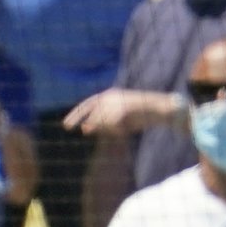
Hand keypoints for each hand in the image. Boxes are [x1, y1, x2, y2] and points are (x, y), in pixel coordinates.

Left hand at [60, 86, 182, 137]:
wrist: (159, 110)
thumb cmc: (139, 116)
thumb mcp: (117, 121)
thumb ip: (102, 124)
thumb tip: (84, 129)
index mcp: (108, 95)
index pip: (87, 104)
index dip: (76, 114)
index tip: (66, 124)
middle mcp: (111, 96)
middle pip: (90, 109)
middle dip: (77, 117)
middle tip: (66, 127)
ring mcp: (118, 101)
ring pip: (103, 119)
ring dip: (107, 127)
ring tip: (119, 130)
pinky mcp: (125, 108)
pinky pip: (114, 124)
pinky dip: (117, 130)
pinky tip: (125, 130)